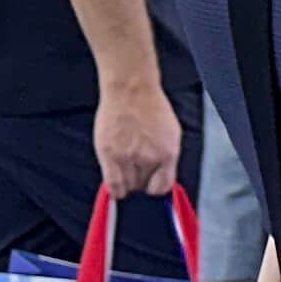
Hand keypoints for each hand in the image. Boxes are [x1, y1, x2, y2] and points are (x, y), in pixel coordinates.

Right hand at [93, 84, 179, 199]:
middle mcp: (149, 158)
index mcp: (168, 153)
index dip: (156, 188)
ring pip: (128, 186)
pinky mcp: (108, 153)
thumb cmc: (151, 108)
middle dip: (141, 183)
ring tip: (126, 173)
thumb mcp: (171, 134)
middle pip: (143, 186)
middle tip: (136, 174)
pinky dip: (114, 190)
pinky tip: (115, 189)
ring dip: (127, 184)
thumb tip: (162, 176)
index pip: (163, 186)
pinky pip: (112, 184)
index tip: (151, 186)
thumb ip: (167, 157)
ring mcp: (127, 157)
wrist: (132, 91)